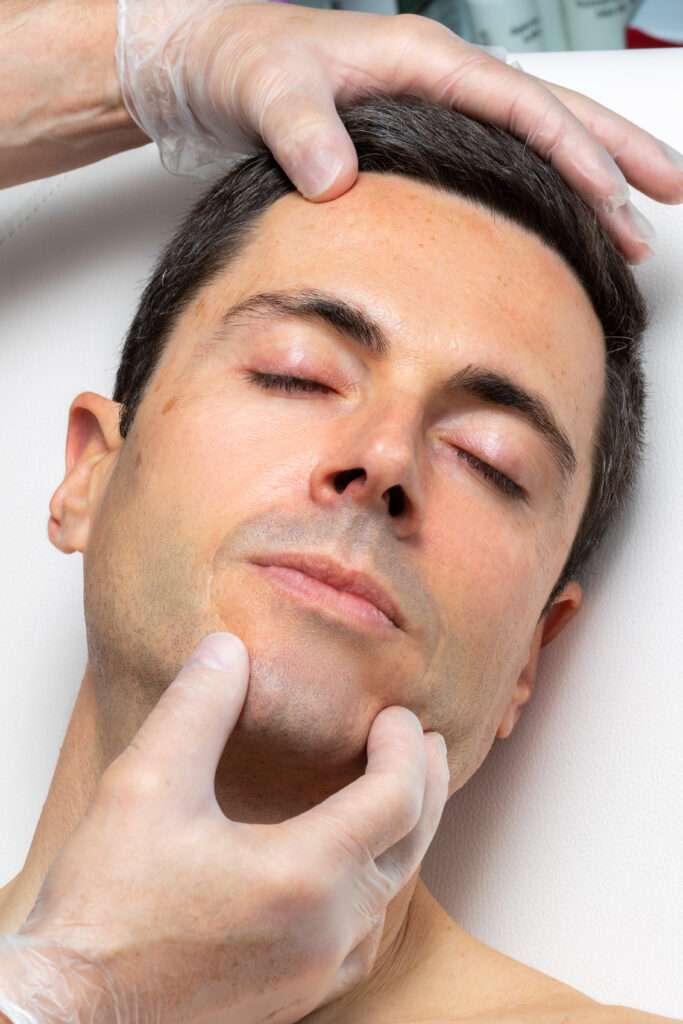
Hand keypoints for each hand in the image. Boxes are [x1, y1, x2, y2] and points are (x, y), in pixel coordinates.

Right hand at [0, 632, 448, 1023]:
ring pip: (393, 898)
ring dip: (405, 840)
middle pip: (412, 847)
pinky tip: (356, 877)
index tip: (398, 713)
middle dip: (426, 786)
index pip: (395, 797)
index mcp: (304, 875)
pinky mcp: (296, 998)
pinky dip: (377, 891)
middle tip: (426, 744)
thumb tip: (228, 649)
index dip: (404, 746)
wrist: (71, 1013)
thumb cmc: (105, 910)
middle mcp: (326, 931)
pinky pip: (365, 939)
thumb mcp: (146, 786)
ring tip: (400, 799)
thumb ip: (197, 708)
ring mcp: (315, 973)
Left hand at [116, 1, 682, 263]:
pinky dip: (537, 186)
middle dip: (617, 153)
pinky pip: (500, 157)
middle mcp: (440, 78)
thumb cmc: (240, 63)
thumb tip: (334, 178)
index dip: (575, 152)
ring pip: (534, 136)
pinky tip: (550, 219)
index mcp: (425, 61)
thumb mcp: (266, 90)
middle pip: (553, 112)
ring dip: (589, 176)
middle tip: (669, 195)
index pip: (522, 108)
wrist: (209, 62)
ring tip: (632, 224)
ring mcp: (434, 105)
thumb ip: (299, 130)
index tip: (617, 195)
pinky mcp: (417, 133)